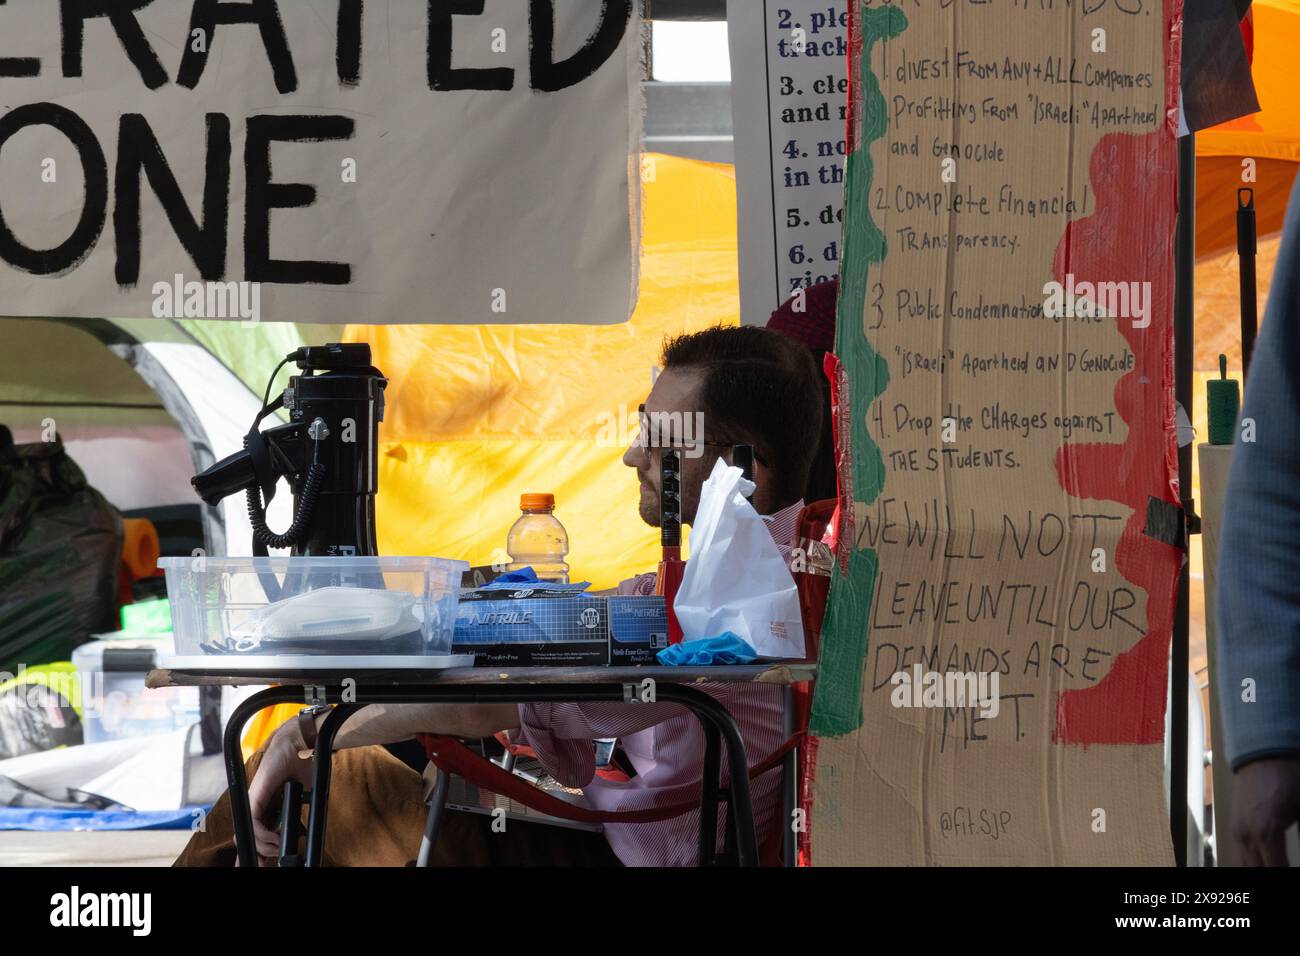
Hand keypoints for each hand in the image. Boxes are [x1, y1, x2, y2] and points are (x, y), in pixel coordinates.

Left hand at [247, 718, 316, 863]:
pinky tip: (273, 838)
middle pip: (246, 837)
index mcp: (266, 805)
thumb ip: (293, 814)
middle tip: (263, 865)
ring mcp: (253, 800)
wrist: (299, 745)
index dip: (256, 851)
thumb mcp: (300, 797)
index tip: (261, 863)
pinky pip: (253, 822)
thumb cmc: (301, 766)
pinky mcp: (255, 796)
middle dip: (254, 855)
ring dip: (263, 846)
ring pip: (249, 833)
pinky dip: (262, 834)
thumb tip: (295, 832)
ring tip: (277, 847)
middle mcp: (255, 804)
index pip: (254, 833)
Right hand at [1230, 757, 1299, 865]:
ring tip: (1275, 866)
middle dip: (1274, 873)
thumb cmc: (1287, 776)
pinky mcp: (1235, 826)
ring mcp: (1237, 831)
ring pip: (1244, 865)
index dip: (1287, 874)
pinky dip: (1250, 863)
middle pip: (1258, 870)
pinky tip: (1262, 863)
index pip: (1277, 869)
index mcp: (1265, 832)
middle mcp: (1246, 835)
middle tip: (1285, 868)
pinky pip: (1240, 855)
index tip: (1294, 876)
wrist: (1263, 752)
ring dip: (1259, 869)